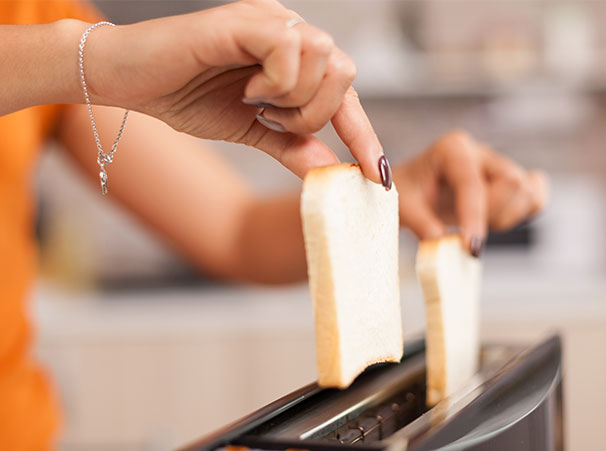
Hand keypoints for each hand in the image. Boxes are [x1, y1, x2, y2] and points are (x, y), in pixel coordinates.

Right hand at [83, 0, 385, 182]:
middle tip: (273, 120)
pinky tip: (247, 87)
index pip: (346, 95)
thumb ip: (293, 146)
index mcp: (295, 59)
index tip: (378, 178)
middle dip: (315, 113)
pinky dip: (277, 81)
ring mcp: (269, 22)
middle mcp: (290, 33)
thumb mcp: (252, 132)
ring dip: (296, 99)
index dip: (363, 136)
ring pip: (327, 59)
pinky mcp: (245, 20)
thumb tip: (330, 171)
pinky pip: (291, 50)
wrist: (132, 82)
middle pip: (347, 72)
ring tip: (257, 102)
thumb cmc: (187, 97)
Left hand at [394, 131, 547, 254]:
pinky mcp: (509, 181)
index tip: (471, 248)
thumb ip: (423, 225)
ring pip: (525, 192)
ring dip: (505, 217)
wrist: (411, 189)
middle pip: (510, 183)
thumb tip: (444, 245)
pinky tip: (496, 220)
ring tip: (474, 224)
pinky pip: (535, 197)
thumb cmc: (406, 193)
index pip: (472, 184)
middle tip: (463, 232)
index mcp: (452, 149)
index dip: (474, 217)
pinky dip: (521, 214)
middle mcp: (480, 152)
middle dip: (491, 215)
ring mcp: (498, 164)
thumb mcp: (404, 208)